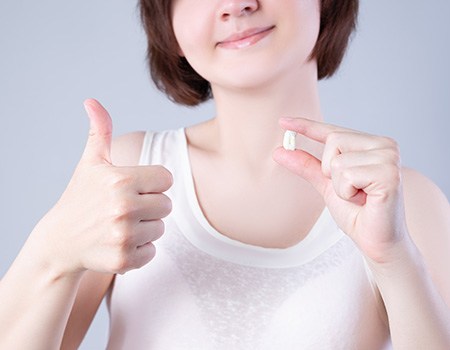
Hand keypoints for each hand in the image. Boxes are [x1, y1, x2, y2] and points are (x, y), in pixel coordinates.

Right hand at [33, 99, 172, 274]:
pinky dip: (140, 250)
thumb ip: (100, 131)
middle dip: (151, 206)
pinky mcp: (123, 260)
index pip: (166, 178)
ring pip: (161, 228)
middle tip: (126, 209)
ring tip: (120, 225)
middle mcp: (123, 207)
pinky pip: (153, 251)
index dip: (152, 183)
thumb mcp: (91, 163)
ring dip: (146, 228)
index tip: (133, 187)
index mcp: (121, 180)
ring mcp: (123, 236)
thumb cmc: (81, 197)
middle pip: (167, 205)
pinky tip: (119, 243)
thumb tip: (92, 101)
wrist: (60, 241)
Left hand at [273, 117, 407, 262]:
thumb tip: (279, 150)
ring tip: (359, 197)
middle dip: (330, 171)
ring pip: (337, 161)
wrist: (376, 241)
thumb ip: (307, 166)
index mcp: (372, 144)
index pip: (334, 131)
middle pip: (333, 141)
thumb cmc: (357, 212)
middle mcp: (385, 146)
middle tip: (350, 189)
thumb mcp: (327, 184)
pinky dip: (347, 192)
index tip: (282, 121)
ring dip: (339, 186)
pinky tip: (365, 200)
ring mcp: (390, 158)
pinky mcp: (389, 175)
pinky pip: (346, 175)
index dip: (307, 126)